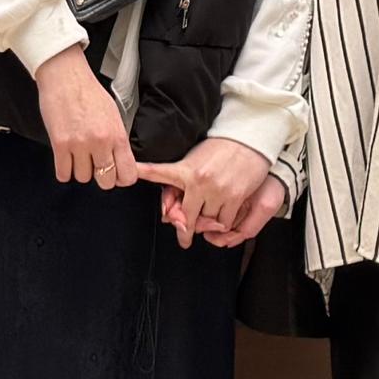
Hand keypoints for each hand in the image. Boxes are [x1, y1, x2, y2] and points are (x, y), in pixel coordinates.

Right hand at [35, 48, 134, 190]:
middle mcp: (100, 142)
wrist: (65, 77)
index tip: (115, 174)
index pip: (127, 175)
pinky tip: (66, 158)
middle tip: (94, 164)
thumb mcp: (114, 115)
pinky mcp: (59, 144)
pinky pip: (63, 173)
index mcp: (117, 135)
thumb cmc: (88, 91)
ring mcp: (79, 145)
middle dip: (100, 175)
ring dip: (79, 169)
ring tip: (78, 154)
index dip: (121, 177)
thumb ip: (117, 140)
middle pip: (105, 181)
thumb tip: (120, 160)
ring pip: (82, 178)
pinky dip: (64, 169)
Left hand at [152, 137, 284, 247]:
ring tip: (208, 224)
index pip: (159, 173)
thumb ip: (184, 176)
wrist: (248, 138)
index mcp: (186, 169)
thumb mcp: (196, 156)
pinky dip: (223, 223)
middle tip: (184, 240)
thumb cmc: (223, 145)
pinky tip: (222, 220)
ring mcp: (217, 191)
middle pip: (186, 216)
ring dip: (207, 225)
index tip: (131, 173)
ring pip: (207, 221)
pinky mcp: (234, 197)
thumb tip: (176, 197)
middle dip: (184, 230)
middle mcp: (199, 183)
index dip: (143, 172)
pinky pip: (225, 221)